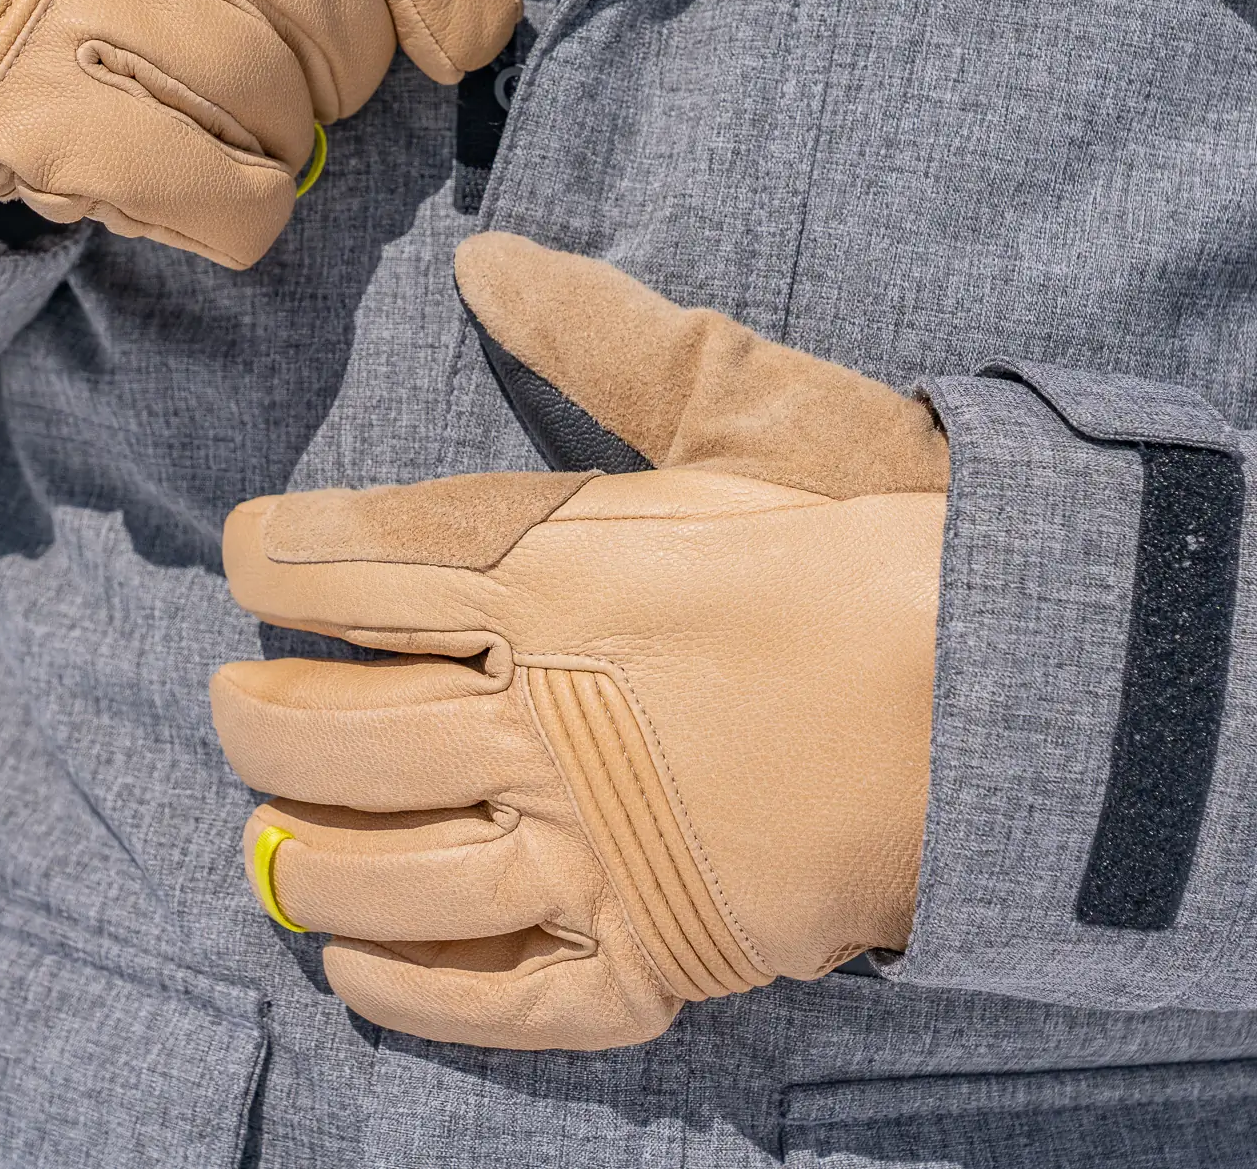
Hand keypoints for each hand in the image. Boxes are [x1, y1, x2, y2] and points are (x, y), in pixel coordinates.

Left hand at [210, 233, 948, 1049]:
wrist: (1022, 687)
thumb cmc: (885, 532)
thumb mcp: (745, 404)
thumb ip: (601, 336)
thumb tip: (483, 258)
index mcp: (547, 570)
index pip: (342, 567)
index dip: (271, 561)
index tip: (250, 559)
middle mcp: (539, 717)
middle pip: (324, 728)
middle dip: (251, 713)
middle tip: (234, 700)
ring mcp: (589, 851)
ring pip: (378, 870)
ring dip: (297, 851)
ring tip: (270, 831)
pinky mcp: (652, 956)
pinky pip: (490, 998)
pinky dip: (405, 987)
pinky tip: (351, 963)